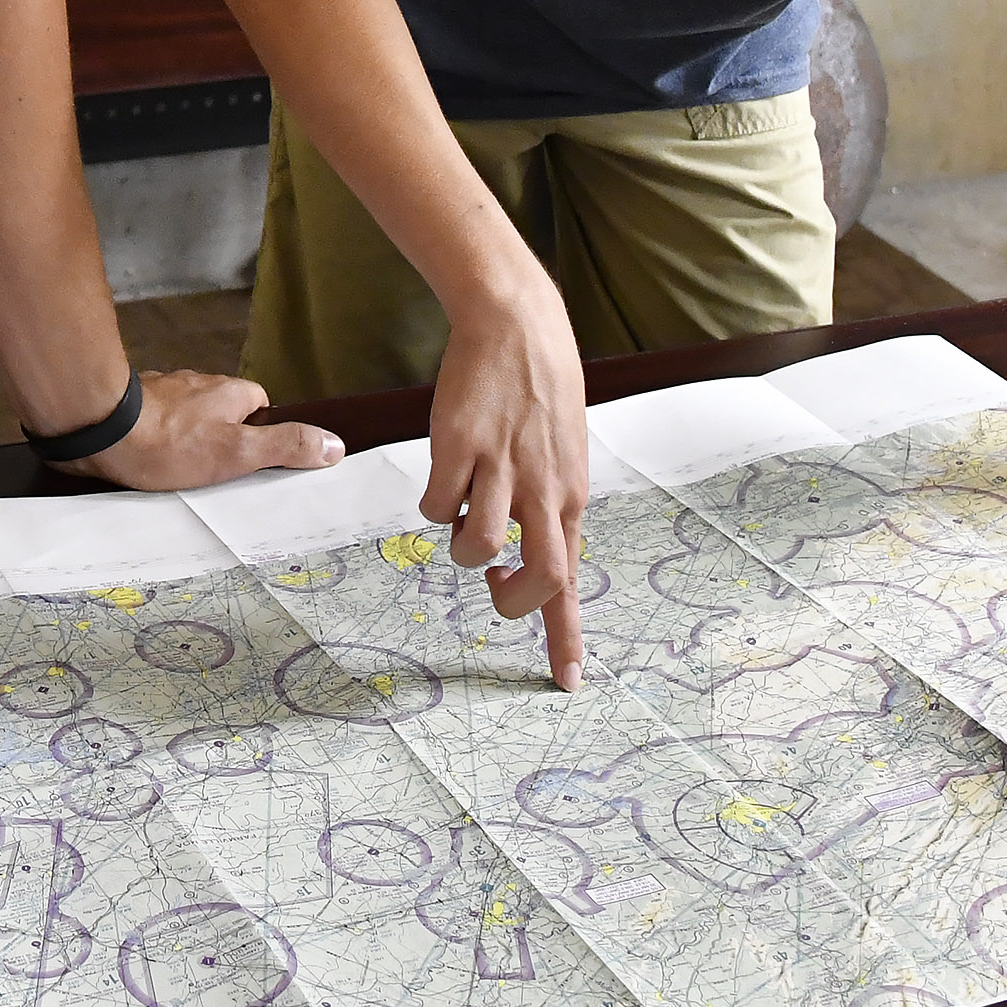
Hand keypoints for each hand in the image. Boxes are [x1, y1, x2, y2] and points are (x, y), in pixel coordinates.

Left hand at [68, 367, 343, 490]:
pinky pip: (155, 420)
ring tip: (179, 470)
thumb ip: (285, 448)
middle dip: (220, 436)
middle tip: (215, 472)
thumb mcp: (238, 452)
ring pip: (187, 415)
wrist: (100, 427)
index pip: (260, 406)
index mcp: (230, 391)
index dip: (260, 433)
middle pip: (223, 409)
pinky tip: (147, 459)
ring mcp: (163, 390)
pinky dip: (155, 436)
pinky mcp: (133, 402)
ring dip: (186, 436)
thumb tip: (334, 445)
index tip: (253, 461)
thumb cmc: (170, 442)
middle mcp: (198, 383)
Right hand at [423, 305, 592, 688]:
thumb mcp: (565, 454)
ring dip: (461, 548)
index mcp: (571, 496)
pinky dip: (434, 505)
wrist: (517, 324)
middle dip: (509, 599)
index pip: (572, 579)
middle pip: (538, 578)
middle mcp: (544, 489)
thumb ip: (551, 505)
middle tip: (491, 586)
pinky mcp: (458, 446)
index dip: (565, 636)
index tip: (566, 682)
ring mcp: (501, 468)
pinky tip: (444, 476)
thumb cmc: (540, 391)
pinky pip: (437, 504)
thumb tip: (527, 555)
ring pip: (477, 546)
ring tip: (462, 518)